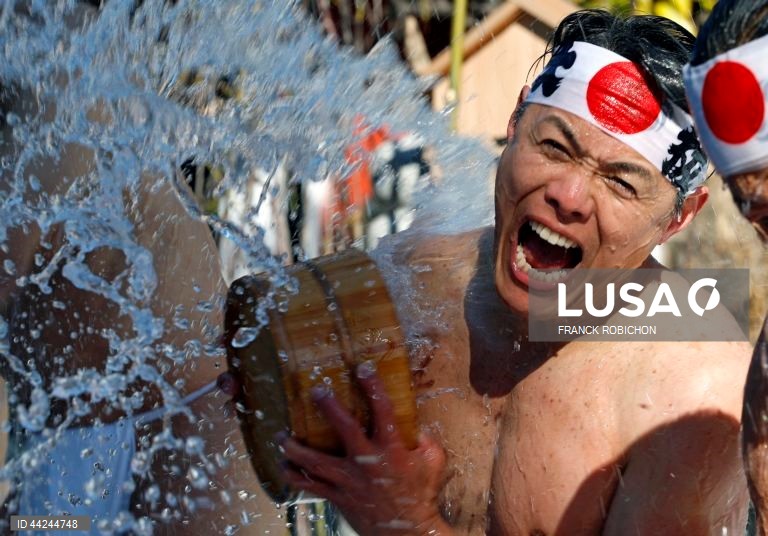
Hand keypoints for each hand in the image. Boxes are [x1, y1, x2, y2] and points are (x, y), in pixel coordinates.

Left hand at [279, 362, 449, 535]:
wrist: (407, 532)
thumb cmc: (421, 494)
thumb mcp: (433, 461)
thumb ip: (425, 440)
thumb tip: (416, 423)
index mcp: (392, 448)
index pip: (383, 410)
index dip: (373, 386)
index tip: (362, 367)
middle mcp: (367, 462)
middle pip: (344, 428)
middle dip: (329, 407)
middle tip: (316, 390)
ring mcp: (349, 481)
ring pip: (315, 462)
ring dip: (295, 448)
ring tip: (280, 436)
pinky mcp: (339, 497)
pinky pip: (311, 486)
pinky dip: (295, 477)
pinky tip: (284, 467)